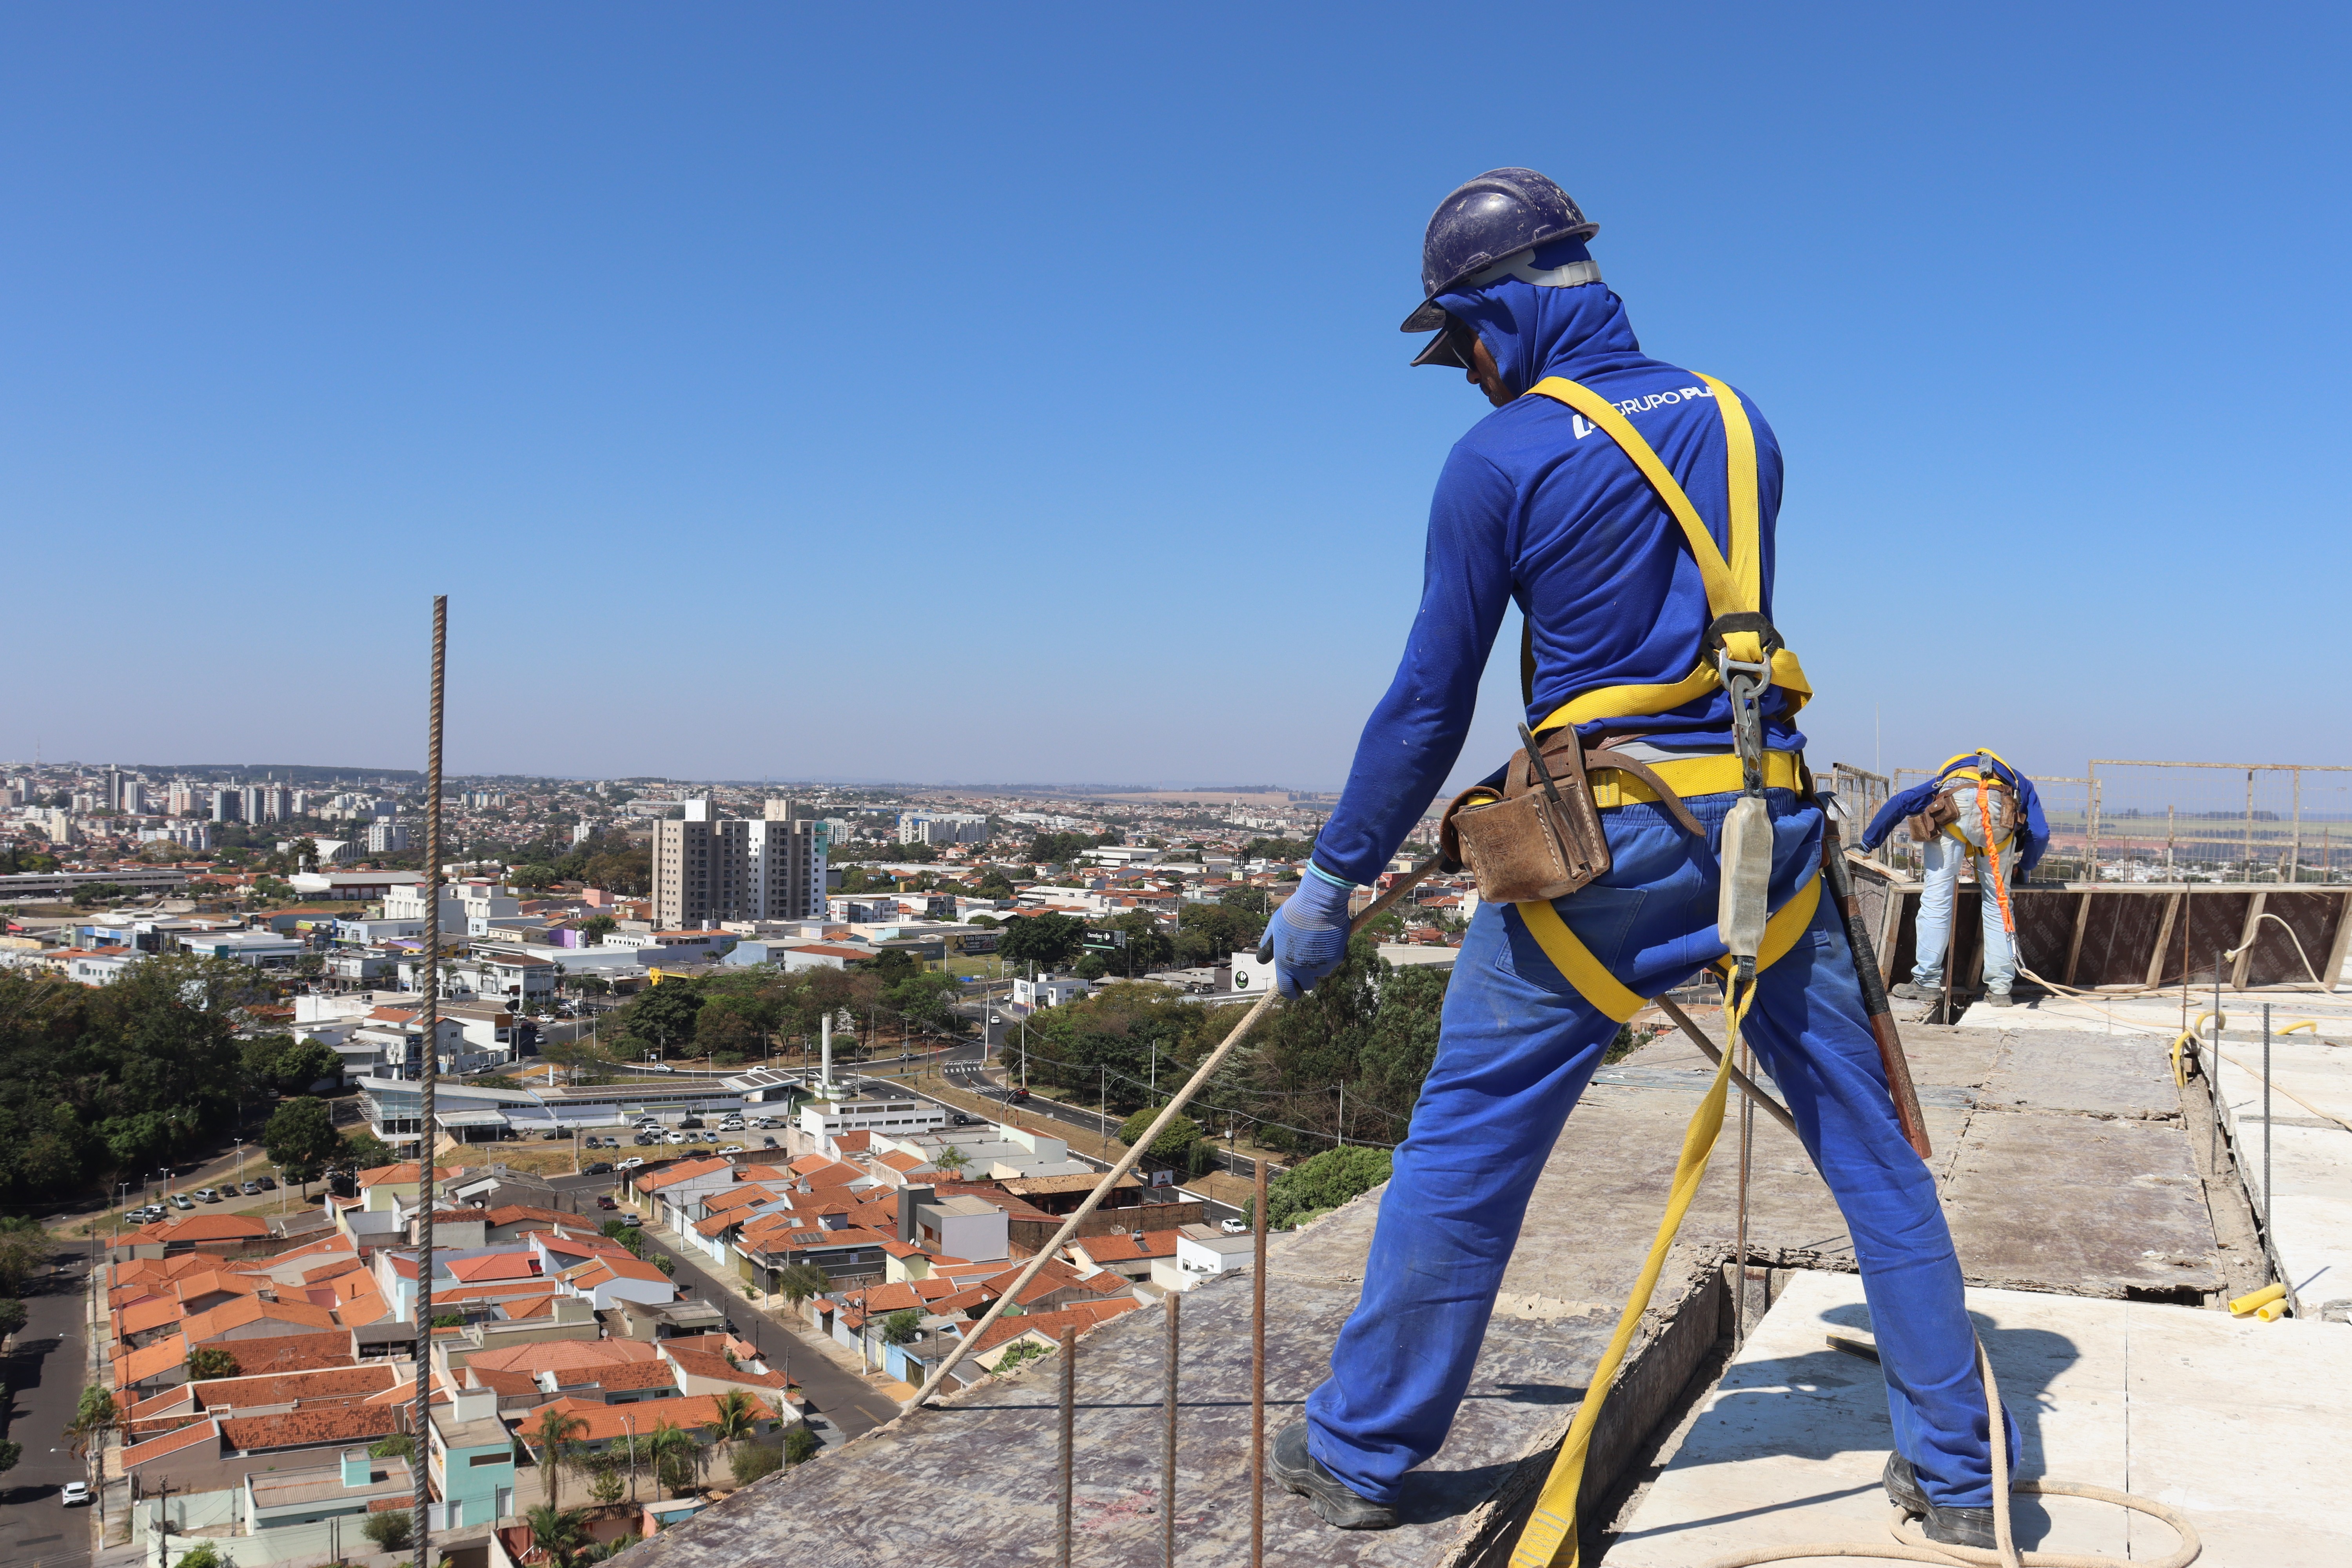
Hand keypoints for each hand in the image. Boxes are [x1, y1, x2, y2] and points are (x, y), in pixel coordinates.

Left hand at [1262, 869, 1354, 997]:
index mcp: (1285, 965)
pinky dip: (1333, 954)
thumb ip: (1268, 946)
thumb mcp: (1274, 927)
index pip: (1288, 991)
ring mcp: (1322, 966)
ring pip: (1322, 973)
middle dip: (1308, 976)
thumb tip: (1262, 959)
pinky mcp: (1337, 958)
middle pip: (1308, 985)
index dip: (1291, 990)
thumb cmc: (1294, 912)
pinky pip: (1335, 961)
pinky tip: (1328, 937)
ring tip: (1317, 942)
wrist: (1319, 901)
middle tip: (1307, 959)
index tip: (1294, 985)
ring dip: (1320, 964)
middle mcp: (1303, 970)